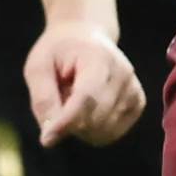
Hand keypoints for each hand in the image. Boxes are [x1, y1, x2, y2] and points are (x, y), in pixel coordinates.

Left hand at [25, 18, 142, 145]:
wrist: (86, 36)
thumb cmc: (58, 51)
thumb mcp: (38, 68)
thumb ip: (43, 100)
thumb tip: (50, 136)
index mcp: (99, 59)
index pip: (87, 98)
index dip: (67, 122)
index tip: (47, 139)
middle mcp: (124, 75)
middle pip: (97, 119)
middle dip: (70, 125)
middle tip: (56, 107)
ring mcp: (134, 89)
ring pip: (105, 131)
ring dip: (82, 129)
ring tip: (73, 105)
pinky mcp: (138, 103)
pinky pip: (114, 132)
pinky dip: (95, 131)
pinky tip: (87, 113)